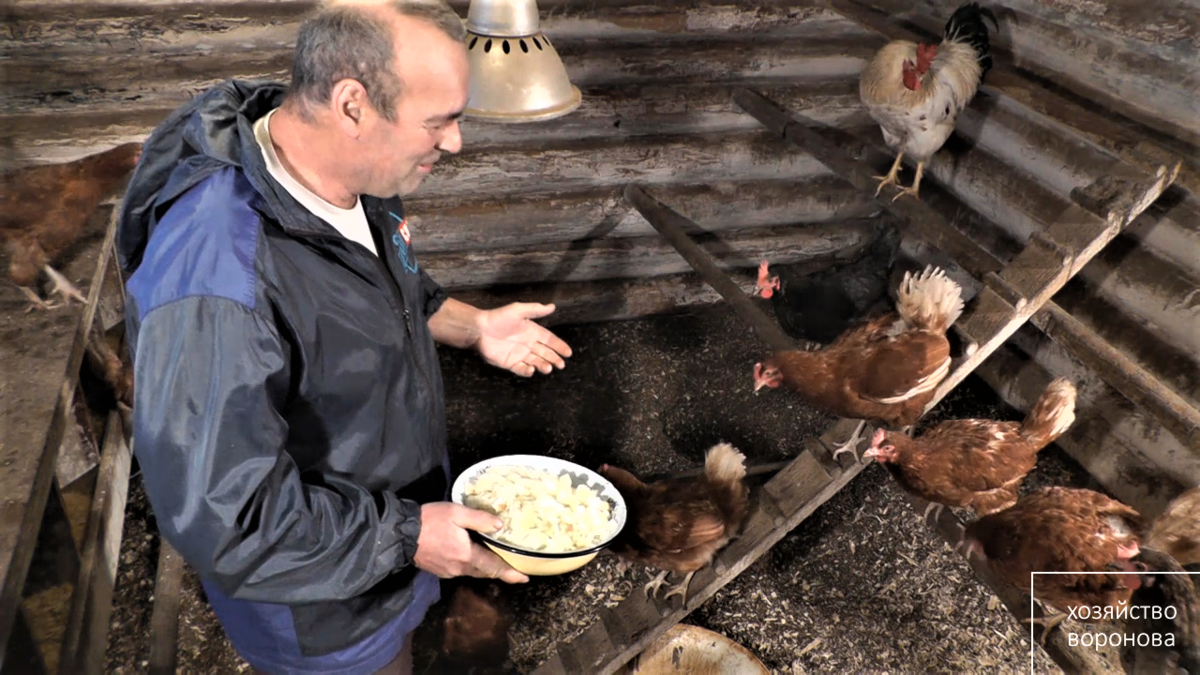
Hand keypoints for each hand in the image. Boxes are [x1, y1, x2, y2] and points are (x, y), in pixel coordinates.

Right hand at [413, 502, 528, 583]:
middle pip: (484, 572)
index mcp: (467, 555)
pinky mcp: (439, 570)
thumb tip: (500, 526)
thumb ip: (479, 519)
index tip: (525, 578)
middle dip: (499, 571)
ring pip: (472, 572)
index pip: (493, 567)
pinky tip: (471, 557)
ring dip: (484, 569)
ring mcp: (448, 571)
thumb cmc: (431, 520)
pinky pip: (460, 570)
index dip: (510, 573)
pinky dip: (471, 566)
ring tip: (494, 562)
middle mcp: (460, 568)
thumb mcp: (457, 513)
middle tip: (514, 569)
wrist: (401, 534)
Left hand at [475, 303, 571, 376]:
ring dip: (543, 365)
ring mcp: (519, 354)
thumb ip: (535, 310)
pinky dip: (527, 371)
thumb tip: (553, 306)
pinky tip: (531, 370)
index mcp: (532, 331)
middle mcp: (528, 344)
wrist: (479, 329)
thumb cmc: (498, 318)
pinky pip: (521, 369)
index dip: (559, 346)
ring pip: (536, 362)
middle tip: (561, 365)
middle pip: (545, 353)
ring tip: (548, 368)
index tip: (568, 353)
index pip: (549, 340)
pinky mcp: (510, 363)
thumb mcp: (518, 310)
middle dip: (554, 359)